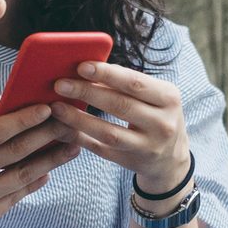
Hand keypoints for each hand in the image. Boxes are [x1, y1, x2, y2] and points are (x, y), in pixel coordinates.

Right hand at [0, 106, 81, 227]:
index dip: (25, 118)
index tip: (46, 106)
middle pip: (17, 151)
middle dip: (47, 133)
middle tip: (70, 121)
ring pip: (24, 175)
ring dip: (51, 159)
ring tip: (72, 146)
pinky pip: (17, 196)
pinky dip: (34, 181)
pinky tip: (48, 171)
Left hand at [47, 62, 191, 206]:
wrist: (171, 157)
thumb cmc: (155, 115)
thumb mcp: (154, 97)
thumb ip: (125, 84)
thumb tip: (86, 68)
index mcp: (169, 98)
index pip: (135, 83)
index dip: (107, 74)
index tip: (81, 66)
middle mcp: (163, 123)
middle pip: (120, 105)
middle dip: (87, 93)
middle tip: (60, 84)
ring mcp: (148, 146)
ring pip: (109, 132)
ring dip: (79, 119)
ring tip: (56, 107)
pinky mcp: (131, 162)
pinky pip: (101, 150)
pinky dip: (79, 138)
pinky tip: (61, 128)